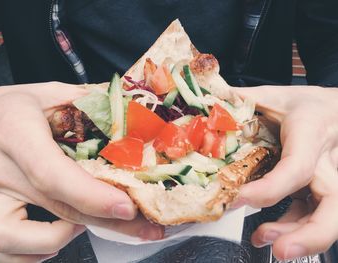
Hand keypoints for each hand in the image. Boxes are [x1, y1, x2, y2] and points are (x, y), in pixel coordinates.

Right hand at [0, 82, 163, 262]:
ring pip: (20, 242)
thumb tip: (130, 117)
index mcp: (15, 131)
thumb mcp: (46, 94)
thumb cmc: (7, 107)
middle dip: (106, 222)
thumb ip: (87, 104)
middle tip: (143, 226)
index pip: (52, 173)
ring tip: (90, 222)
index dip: (92, 196)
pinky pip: (1, 252)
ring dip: (65, 238)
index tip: (127, 208)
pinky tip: (58, 234)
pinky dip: (34, 252)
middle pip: (55, 208)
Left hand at [234, 86, 337, 259]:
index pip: (296, 168)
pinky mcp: (321, 189)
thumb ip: (243, 99)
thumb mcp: (275, 96)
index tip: (238, 197)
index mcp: (311, 135)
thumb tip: (208, 101)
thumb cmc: (308, 105)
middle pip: (332, 206)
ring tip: (266, 241)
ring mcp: (328, 180)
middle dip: (309, 234)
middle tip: (280, 249)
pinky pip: (312, 214)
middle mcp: (326, 163)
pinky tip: (270, 233)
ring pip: (328, 217)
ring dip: (298, 236)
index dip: (269, 189)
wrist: (335, 110)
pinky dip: (293, 228)